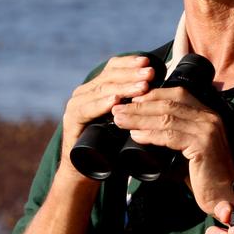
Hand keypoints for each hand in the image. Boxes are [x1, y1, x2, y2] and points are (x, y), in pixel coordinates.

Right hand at [59, 54, 158, 172]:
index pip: (113, 68)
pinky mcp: (71, 121)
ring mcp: (75, 105)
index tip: (148, 62)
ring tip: (142, 86)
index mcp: (96, 88)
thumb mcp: (124, 121)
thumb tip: (162, 91)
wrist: (84, 171)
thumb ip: (134, 105)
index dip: (130, 63)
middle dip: (131, 73)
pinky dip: (101, 104)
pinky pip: (87, 110)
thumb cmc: (109, 147)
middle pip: (109, 76)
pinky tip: (115, 101)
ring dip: (123, 87)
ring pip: (101, 90)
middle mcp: (84, 92)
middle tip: (150, 72)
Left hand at [111, 85, 233, 212]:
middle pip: (168, 103)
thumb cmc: (203, 175)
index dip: (150, 95)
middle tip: (117, 109)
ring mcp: (207, 130)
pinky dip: (150, 134)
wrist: (224, 196)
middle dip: (139, 105)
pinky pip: (170, 135)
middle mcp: (209, 117)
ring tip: (119, 120)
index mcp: (206, 113)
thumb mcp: (188, 148)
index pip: (176, 94)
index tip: (128, 100)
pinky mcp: (203, 146)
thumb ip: (172, 135)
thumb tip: (139, 130)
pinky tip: (136, 135)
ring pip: (167, 117)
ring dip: (139, 118)